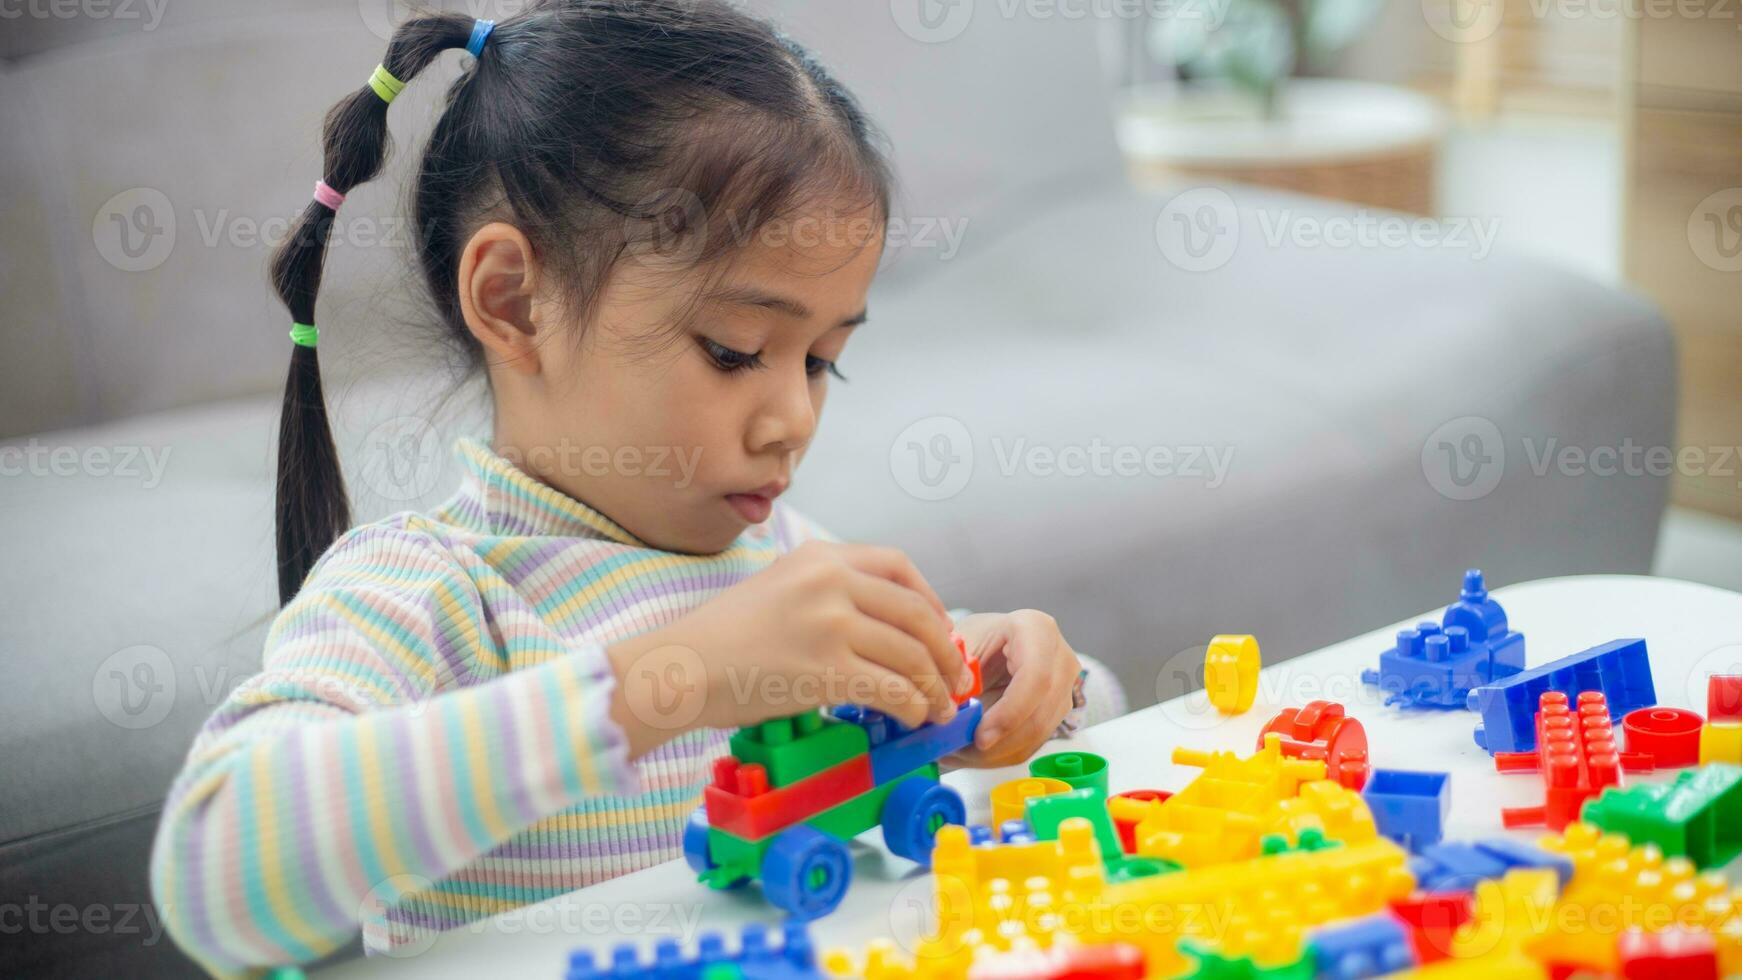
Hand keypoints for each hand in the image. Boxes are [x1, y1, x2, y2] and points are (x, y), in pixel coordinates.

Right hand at [605, 541, 972, 756]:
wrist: (681, 668)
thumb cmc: (721, 639)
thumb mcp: (777, 587)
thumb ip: (825, 591)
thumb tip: (879, 623)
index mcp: (820, 555)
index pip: (898, 565)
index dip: (931, 599)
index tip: (942, 628)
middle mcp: (831, 580)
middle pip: (916, 612)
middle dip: (944, 650)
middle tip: (954, 678)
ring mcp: (831, 623)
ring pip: (911, 655)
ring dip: (934, 686)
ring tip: (938, 708)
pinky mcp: (827, 669)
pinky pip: (892, 689)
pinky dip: (912, 707)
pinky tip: (913, 719)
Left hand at [949, 610, 1081, 767]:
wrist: (991, 642)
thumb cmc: (976, 639)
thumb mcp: (959, 648)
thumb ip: (953, 677)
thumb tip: (947, 714)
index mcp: (1036, 630)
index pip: (1036, 677)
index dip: (1010, 713)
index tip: (980, 736)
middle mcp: (1060, 659)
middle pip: (1040, 714)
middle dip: (999, 742)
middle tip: (960, 752)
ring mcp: (1065, 688)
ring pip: (1037, 735)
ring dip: (996, 753)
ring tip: (958, 752)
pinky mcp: (1057, 712)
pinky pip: (1033, 744)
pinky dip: (1001, 754)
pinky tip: (973, 751)